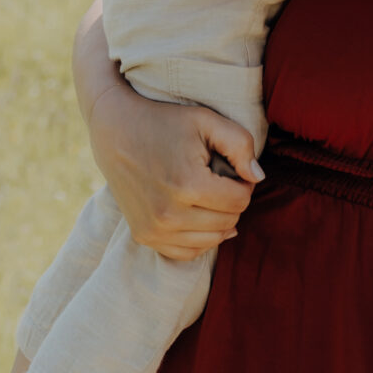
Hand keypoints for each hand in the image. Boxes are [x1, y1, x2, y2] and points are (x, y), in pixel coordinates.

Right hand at [75, 7, 259, 259]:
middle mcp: (168, 215)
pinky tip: (198, 216)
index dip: (243, 183)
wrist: (114, 131)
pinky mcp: (144, 237)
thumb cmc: (165, 121)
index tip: (231, 168)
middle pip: (228, 222)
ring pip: (211, 241)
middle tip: (218, 178)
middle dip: (231, 201)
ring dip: (218, 220)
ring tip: (207, 194)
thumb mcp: (206, 120)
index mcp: (187, 185)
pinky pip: (187, 252)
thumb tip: (258, 178)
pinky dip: (200, 238)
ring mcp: (153, 230)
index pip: (240, 201)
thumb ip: (240, 144)